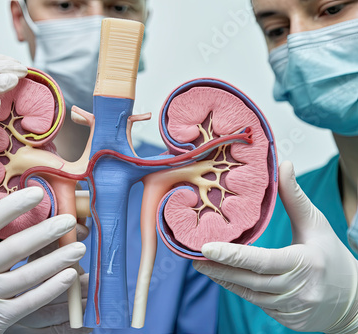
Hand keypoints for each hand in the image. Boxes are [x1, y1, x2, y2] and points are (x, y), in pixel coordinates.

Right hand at [0, 187, 86, 333]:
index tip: (38, 192)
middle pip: (13, 248)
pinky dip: (52, 288)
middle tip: (69, 221)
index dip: (13, 206)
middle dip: (46, 232)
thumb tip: (30, 211)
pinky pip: (30, 301)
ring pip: (27, 275)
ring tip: (79, 248)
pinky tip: (69, 276)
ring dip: (58, 260)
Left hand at [193, 161, 357, 332]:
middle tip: (194, 256)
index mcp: (305, 264)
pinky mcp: (286, 319)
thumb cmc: (332, 258)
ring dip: (224, 279)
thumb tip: (283, 164)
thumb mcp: (316, 224)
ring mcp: (291, 308)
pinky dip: (239, 289)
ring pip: (249, 294)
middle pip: (249, 280)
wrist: (355, 300)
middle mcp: (297, 289)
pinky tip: (224, 277)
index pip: (262, 260)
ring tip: (203, 265)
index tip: (206, 248)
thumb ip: (294, 197)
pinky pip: (256, 303)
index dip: (232, 256)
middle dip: (219, 268)